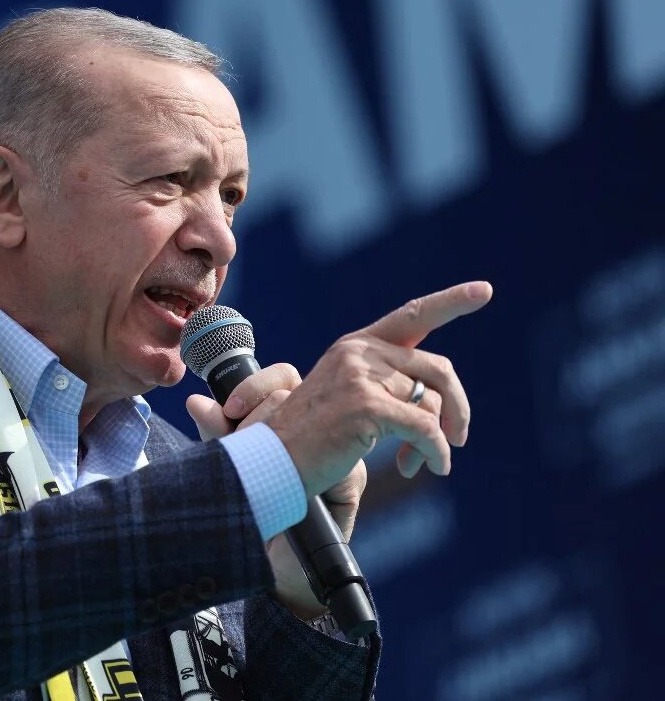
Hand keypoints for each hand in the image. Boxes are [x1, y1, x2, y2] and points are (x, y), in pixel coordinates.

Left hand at [186, 370, 367, 619]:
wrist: (278, 571)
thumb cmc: (256, 514)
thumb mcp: (231, 471)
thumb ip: (217, 436)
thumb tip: (196, 401)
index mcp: (290, 418)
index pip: (282, 379)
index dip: (256, 385)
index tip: (229, 408)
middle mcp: (319, 426)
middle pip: (295, 394)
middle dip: (258, 419)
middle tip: (240, 452)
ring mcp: (341, 451)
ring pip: (315, 422)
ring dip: (276, 447)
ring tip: (258, 475)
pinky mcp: (352, 479)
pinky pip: (333, 460)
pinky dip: (306, 472)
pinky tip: (286, 486)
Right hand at [267, 281, 493, 497]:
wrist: (272, 461)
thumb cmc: (310, 440)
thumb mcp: (349, 400)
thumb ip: (389, 388)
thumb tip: (441, 407)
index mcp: (355, 346)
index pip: (412, 316)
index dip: (451, 301)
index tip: (484, 290)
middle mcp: (359, 353)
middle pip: (437, 368)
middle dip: (457, 407)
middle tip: (458, 439)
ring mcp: (361, 376)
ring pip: (433, 403)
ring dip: (438, 440)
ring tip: (422, 461)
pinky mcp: (367, 406)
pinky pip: (425, 429)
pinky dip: (435, 452)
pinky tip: (430, 466)